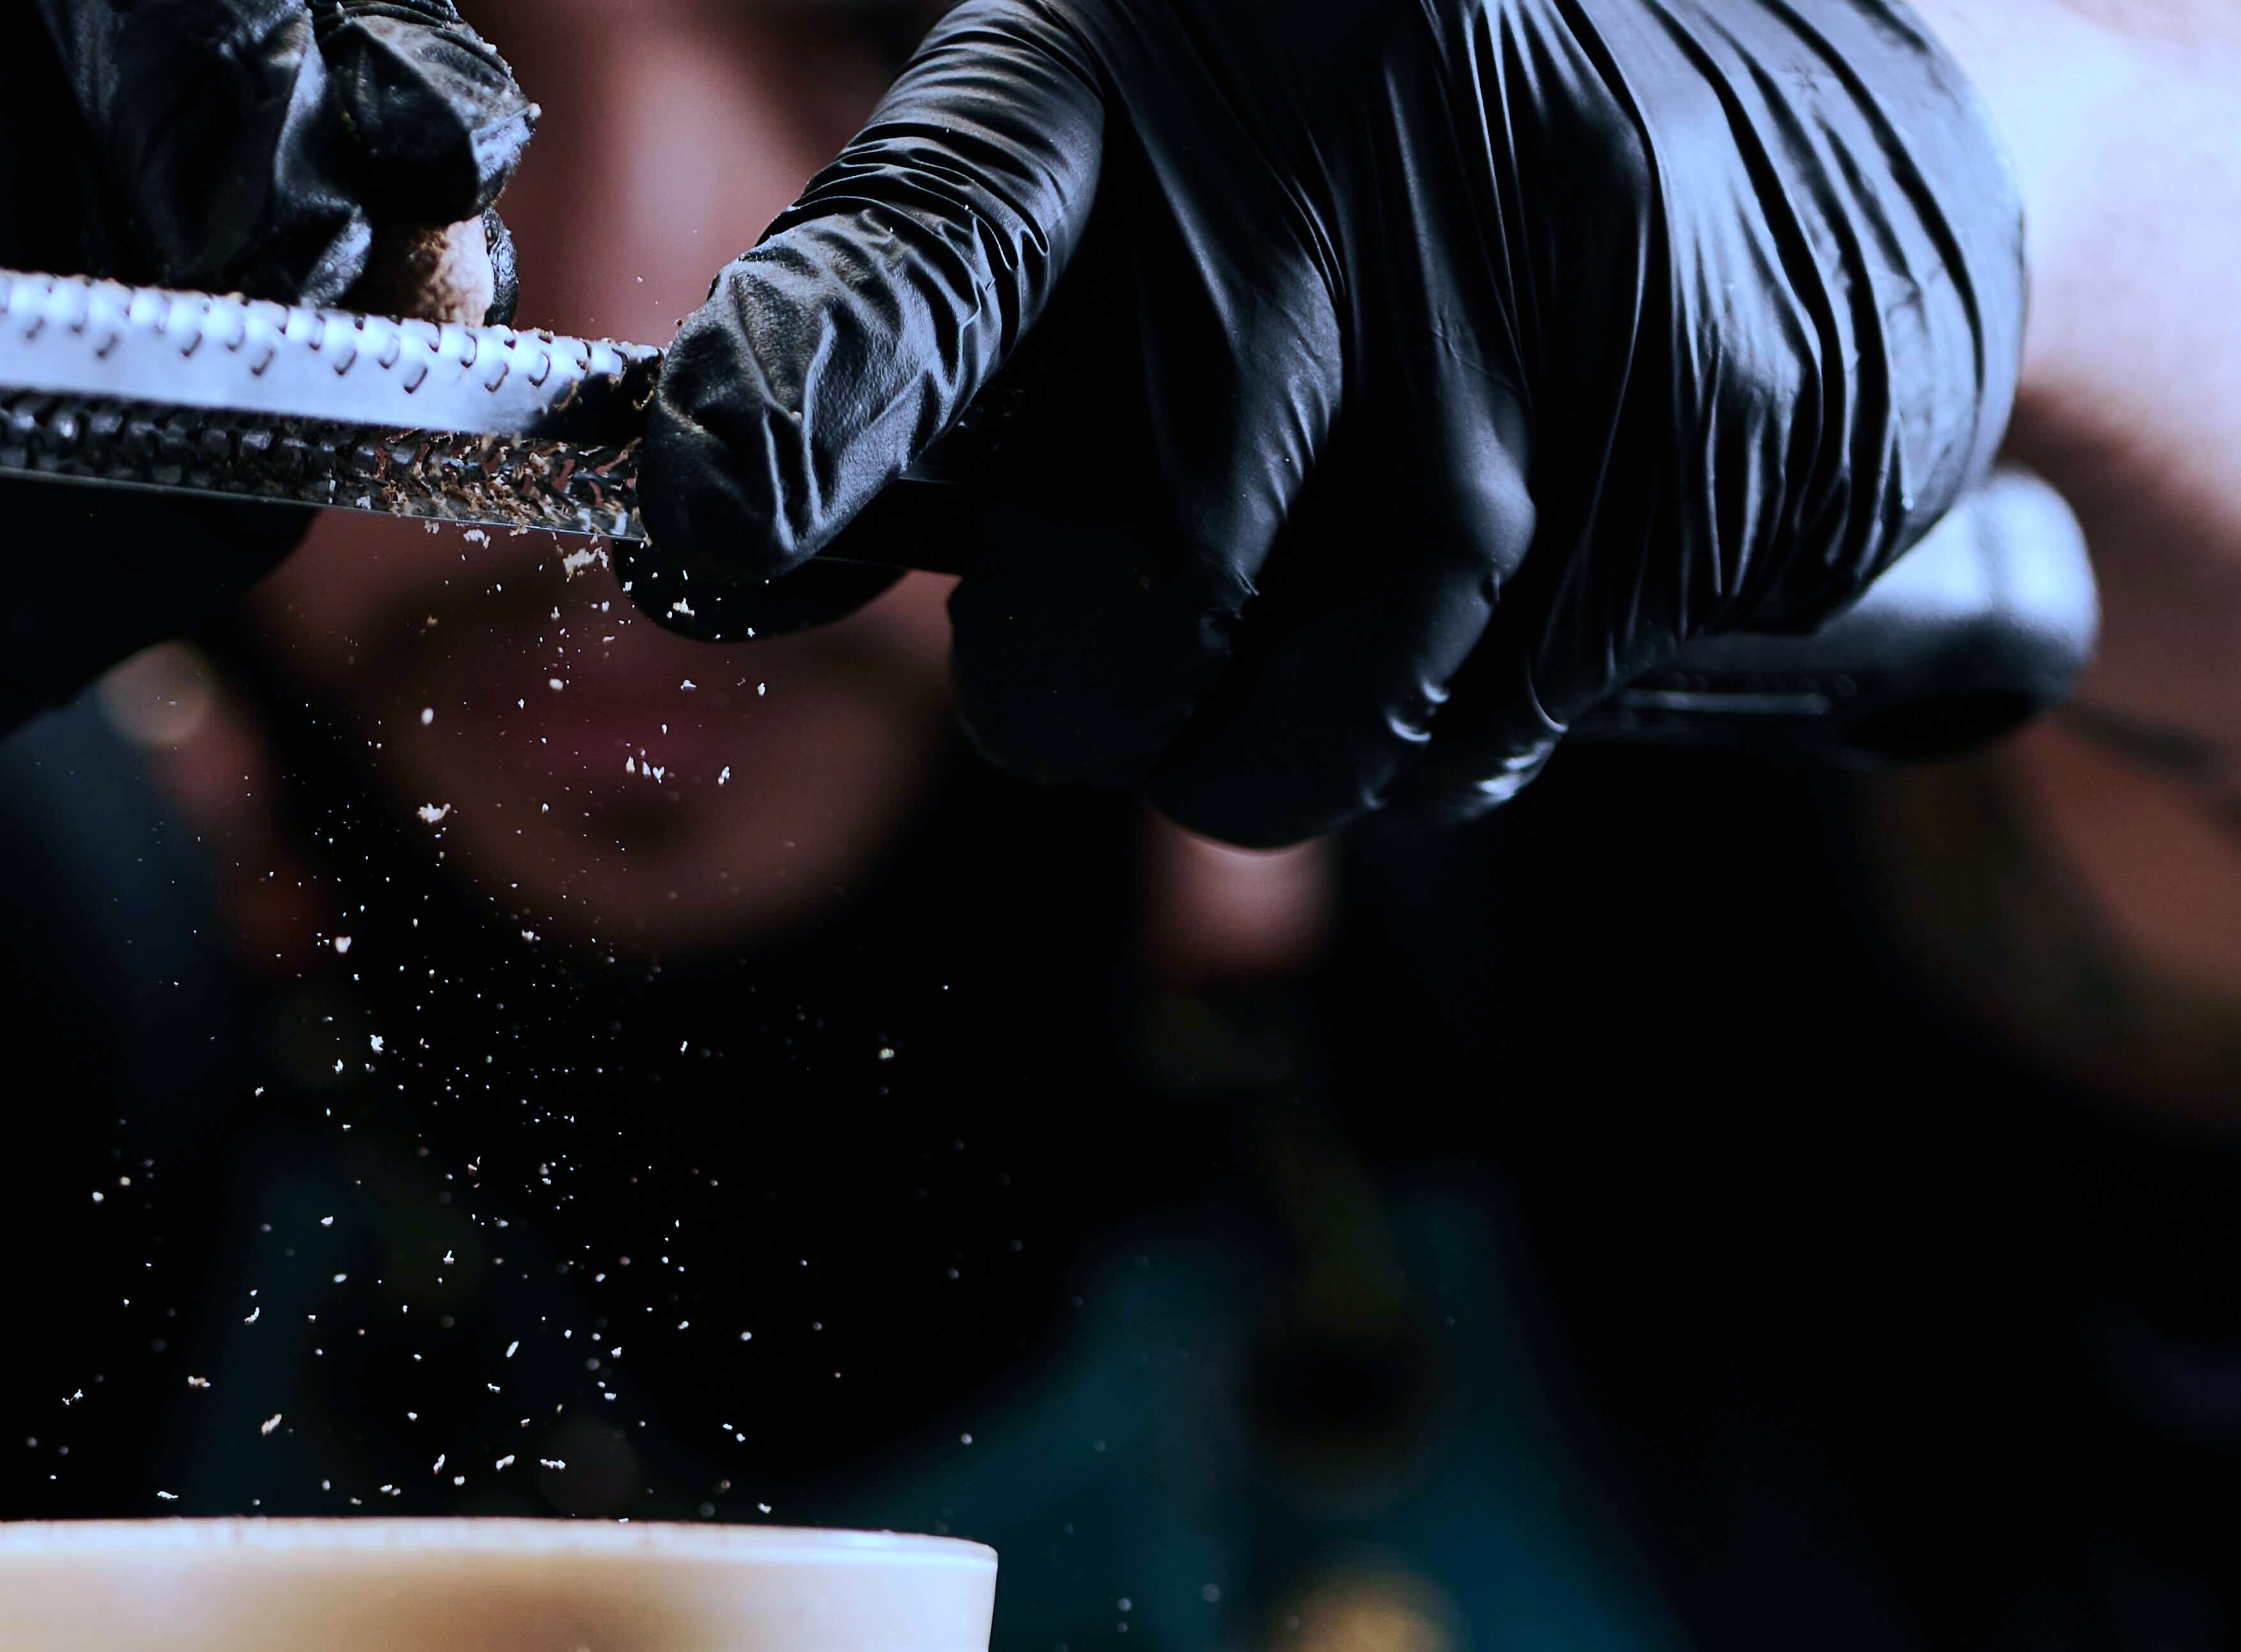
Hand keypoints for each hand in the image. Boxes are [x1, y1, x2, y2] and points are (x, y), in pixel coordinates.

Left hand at [636, 0, 2024, 842]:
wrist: (1782, 82)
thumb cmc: (1352, 164)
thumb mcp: (1097, 154)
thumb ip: (905, 331)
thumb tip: (721, 528)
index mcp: (1129, 50)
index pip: (919, 278)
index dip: (801, 423)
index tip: (706, 520)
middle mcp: (1334, 148)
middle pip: (1112, 627)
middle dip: (1095, 686)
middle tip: (1147, 596)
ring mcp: (1531, 300)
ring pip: (1295, 746)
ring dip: (1269, 741)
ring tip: (1319, 586)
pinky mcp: (1698, 428)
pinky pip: (1477, 744)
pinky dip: (1443, 726)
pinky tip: (1481, 576)